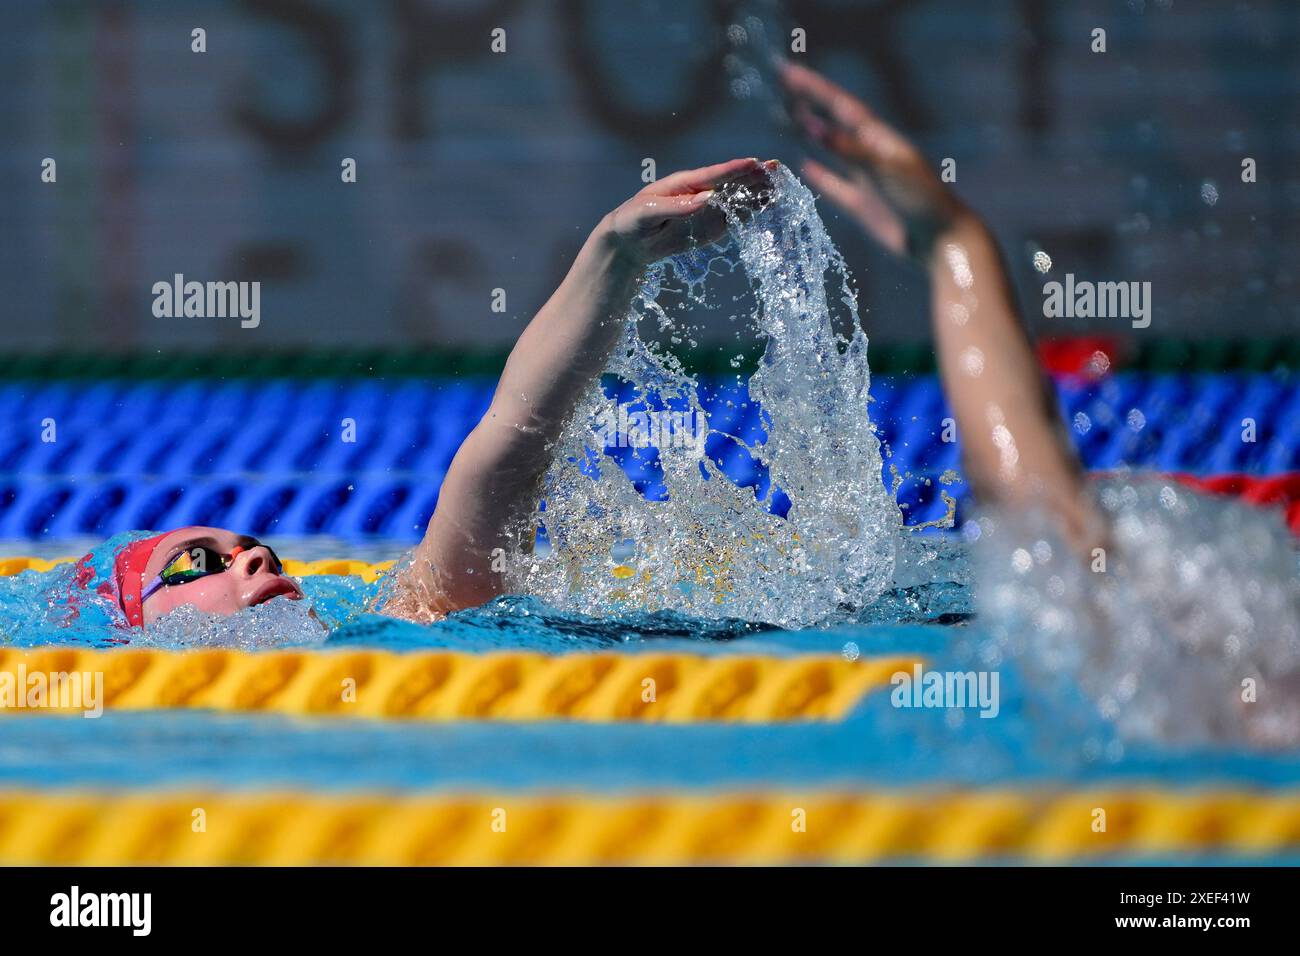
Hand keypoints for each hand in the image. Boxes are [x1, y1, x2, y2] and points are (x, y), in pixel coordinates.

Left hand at [599, 157, 776, 265]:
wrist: (630, 241)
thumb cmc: (633, 220)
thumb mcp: (649, 212)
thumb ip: (677, 207)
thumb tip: (707, 200)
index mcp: (685, 183)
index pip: (714, 174)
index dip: (734, 169)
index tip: (755, 162)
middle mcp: (701, 192)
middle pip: (732, 182)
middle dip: (754, 175)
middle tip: (777, 169)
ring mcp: (709, 208)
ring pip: (738, 197)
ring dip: (758, 192)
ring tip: (781, 186)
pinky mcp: (713, 225)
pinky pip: (736, 216)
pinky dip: (753, 211)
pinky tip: (769, 205)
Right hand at [781, 62, 971, 261]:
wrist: (940, 240)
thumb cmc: (920, 199)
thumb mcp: (884, 168)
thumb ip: (847, 149)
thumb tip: (811, 126)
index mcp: (880, 138)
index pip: (841, 105)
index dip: (814, 88)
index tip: (789, 72)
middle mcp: (871, 154)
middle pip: (834, 122)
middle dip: (810, 103)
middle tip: (785, 83)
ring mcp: (866, 179)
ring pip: (832, 151)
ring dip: (812, 135)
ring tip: (791, 116)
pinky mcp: (862, 205)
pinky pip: (834, 185)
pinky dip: (819, 175)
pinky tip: (804, 165)